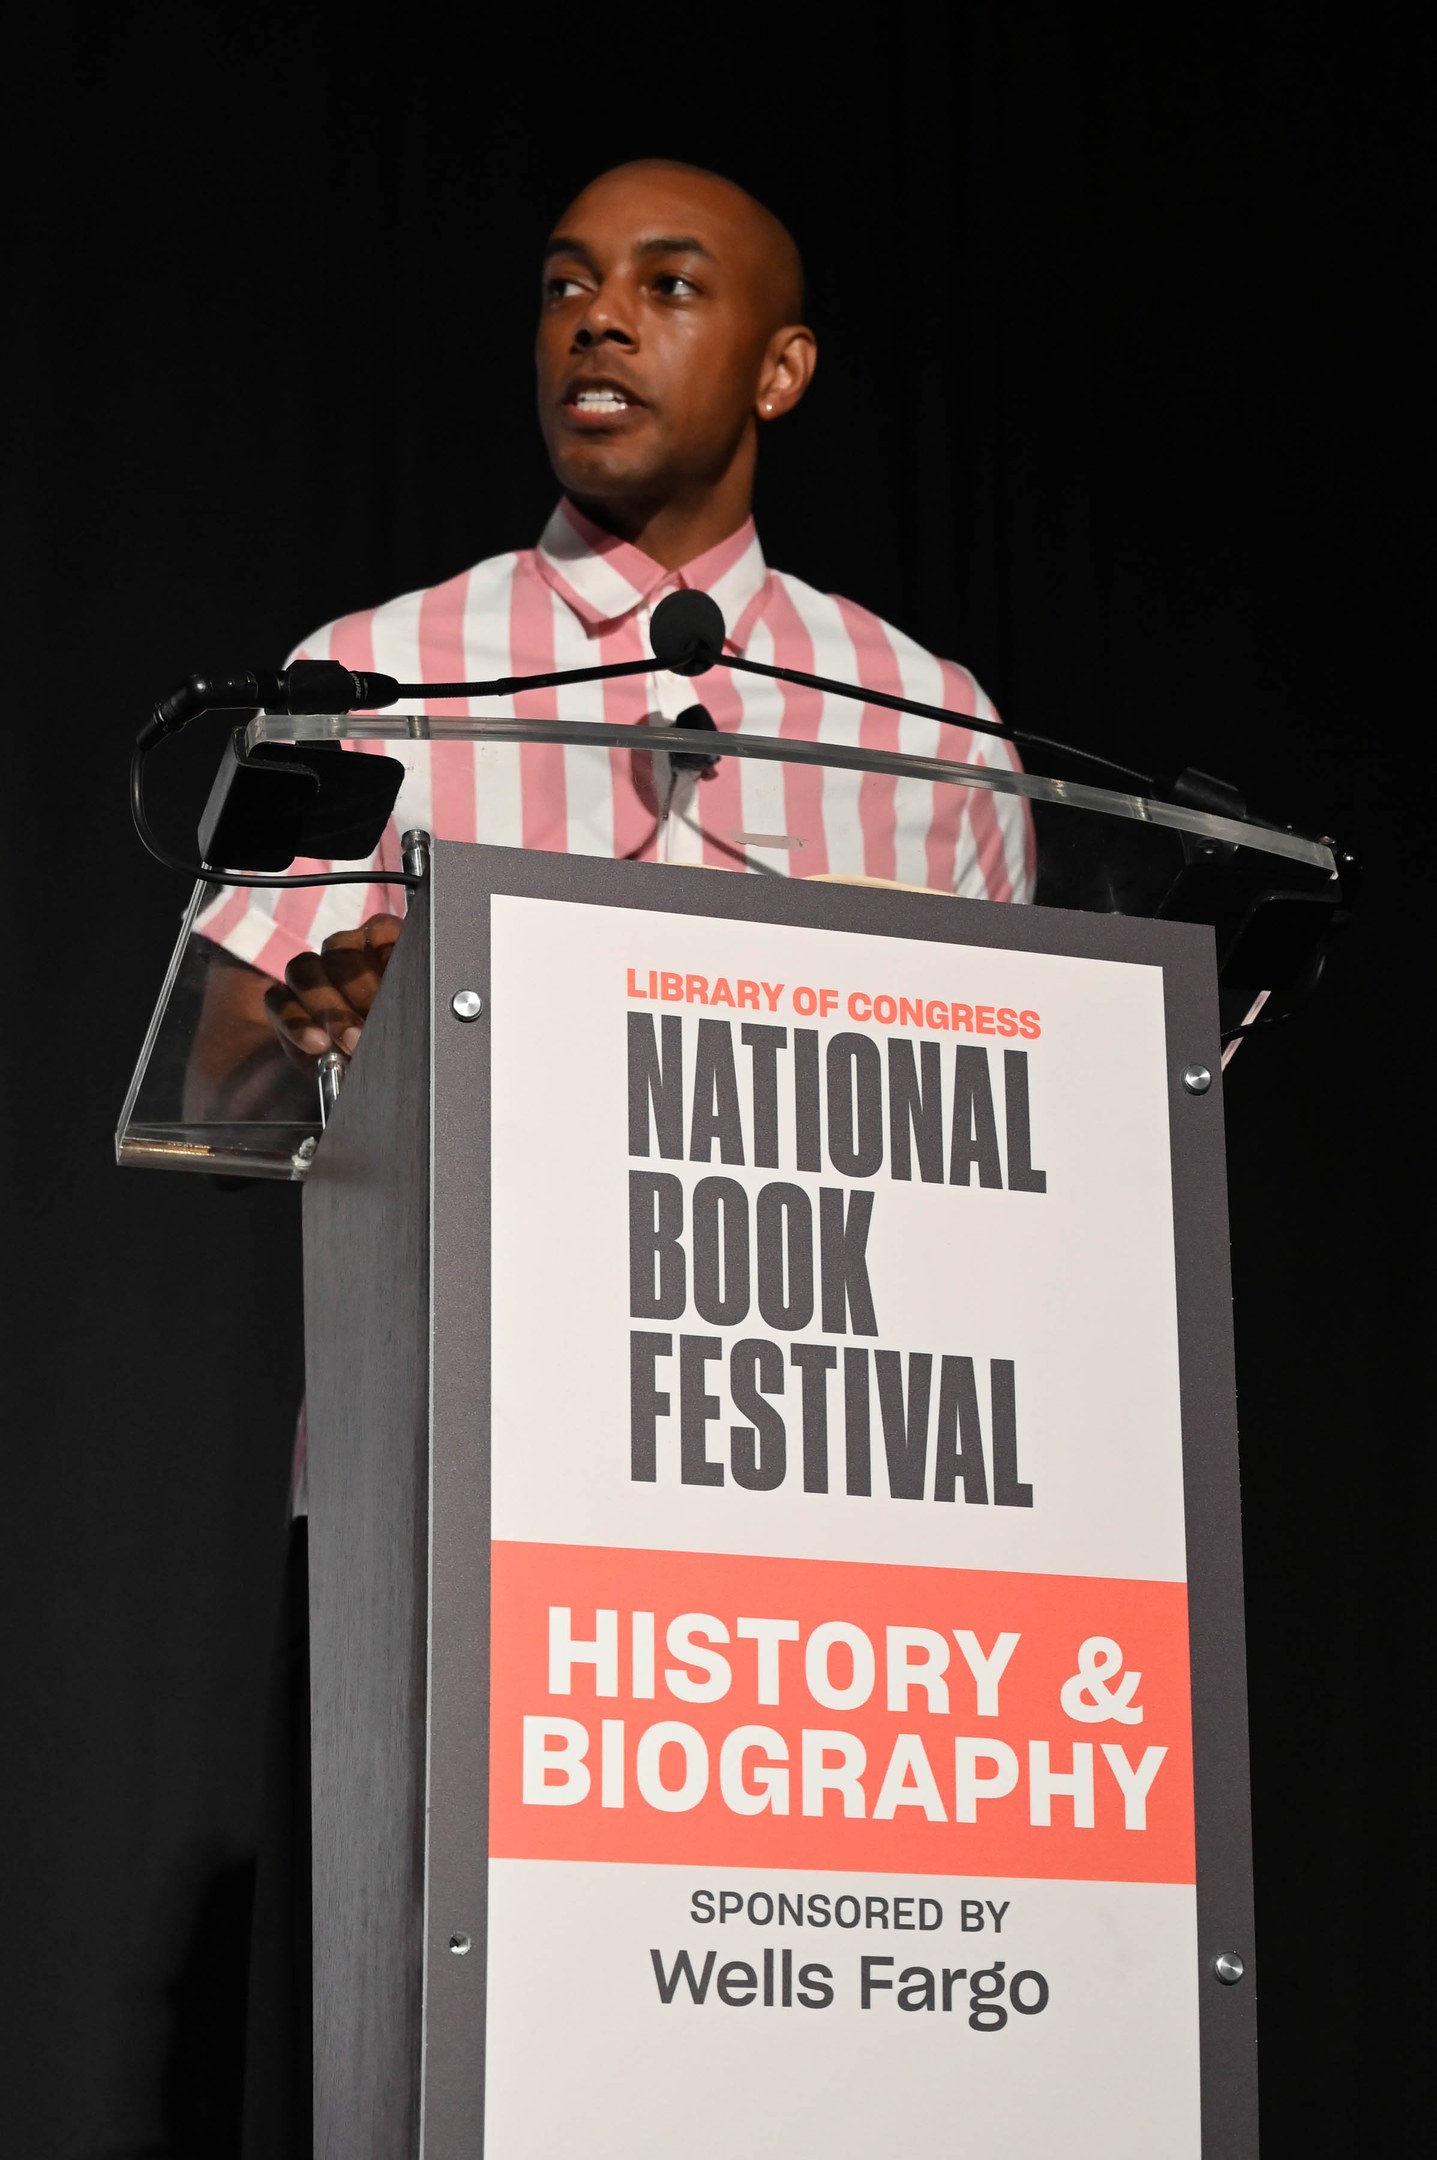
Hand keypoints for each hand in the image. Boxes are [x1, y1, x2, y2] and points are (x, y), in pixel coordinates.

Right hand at [263, 912, 402, 1061]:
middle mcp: (347, 949)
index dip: (390, 959)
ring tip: (350, 1042)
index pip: (381, 932)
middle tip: (377, 1024)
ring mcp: (313, 972)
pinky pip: (278, 1000)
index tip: (404, 991)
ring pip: (305, 970)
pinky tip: (318, 1045)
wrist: (370, 1073)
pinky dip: (296, 1022)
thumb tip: (417, 1001)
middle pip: (340, 951)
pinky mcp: (285, 1000)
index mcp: (385, 944)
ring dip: (327, 1007)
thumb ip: (414, 1003)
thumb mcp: (416, 1022)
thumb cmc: (403, 1041)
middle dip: (358, 989)